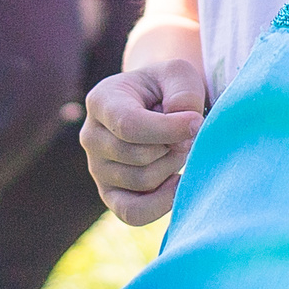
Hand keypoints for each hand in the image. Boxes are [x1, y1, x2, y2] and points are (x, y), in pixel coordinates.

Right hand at [81, 58, 207, 224]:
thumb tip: (188, 129)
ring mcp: (98, 169)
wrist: (155, 105)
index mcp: (101, 101)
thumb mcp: (179, 75)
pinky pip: (134, 213)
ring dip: (172, 166)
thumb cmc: (167, 88)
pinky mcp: (110, 195)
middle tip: (187, 134)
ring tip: (177, 148)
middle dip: (174, 146)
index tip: (198, 122)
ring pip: (143, 182)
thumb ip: (184, 95)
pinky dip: (162, 203)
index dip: (168, 129)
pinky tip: (177, 181)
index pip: (129, 125)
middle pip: (139, 155)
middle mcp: (91, 137)